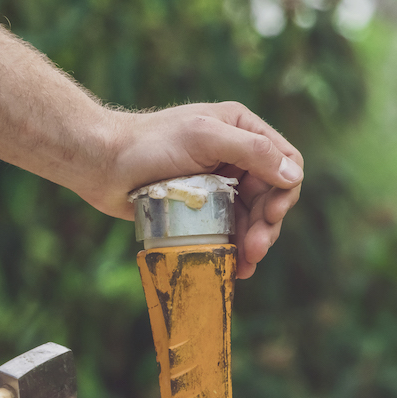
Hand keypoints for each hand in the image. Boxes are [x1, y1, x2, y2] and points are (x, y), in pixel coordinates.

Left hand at [78, 103, 304, 278]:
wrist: (102, 164)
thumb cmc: (149, 144)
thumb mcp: (204, 137)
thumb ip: (252, 152)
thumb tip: (294, 176)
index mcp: (241, 130)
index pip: (285, 161)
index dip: (284, 191)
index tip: (271, 215)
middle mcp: (233, 156)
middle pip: (270, 196)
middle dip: (267, 225)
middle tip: (255, 250)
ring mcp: (216, 184)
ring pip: (250, 217)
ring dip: (253, 242)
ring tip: (244, 264)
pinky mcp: (198, 209)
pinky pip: (227, 231)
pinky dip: (234, 249)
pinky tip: (233, 267)